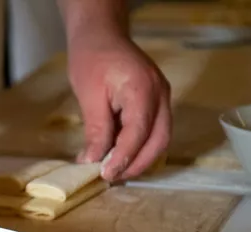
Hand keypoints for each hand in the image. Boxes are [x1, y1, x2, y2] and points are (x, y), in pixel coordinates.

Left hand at [67, 32, 170, 180]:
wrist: (101, 35)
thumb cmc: (91, 59)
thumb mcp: (88, 95)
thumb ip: (96, 129)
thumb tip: (92, 160)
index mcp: (142, 88)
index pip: (138, 132)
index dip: (124, 157)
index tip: (106, 174)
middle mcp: (160, 94)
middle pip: (158, 140)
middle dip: (137, 164)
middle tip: (111, 177)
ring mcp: (162, 97)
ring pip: (160, 138)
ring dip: (140, 158)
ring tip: (114, 170)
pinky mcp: (156, 102)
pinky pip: (154, 130)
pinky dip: (139, 146)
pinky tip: (119, 155)